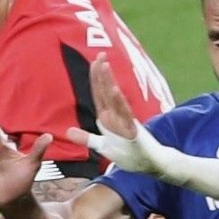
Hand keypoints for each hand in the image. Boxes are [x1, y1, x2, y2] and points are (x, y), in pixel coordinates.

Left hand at [64, 56, 162, 174]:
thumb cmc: (129, 154)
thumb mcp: (102, 146)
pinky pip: (125, 114)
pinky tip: (114, 90)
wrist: (150, 165)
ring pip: (114, 98)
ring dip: (109, 81)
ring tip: (105, 65)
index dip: (95, 78)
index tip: (94, 61)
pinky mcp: (133, 130)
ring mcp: (125, 122)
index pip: (99, 94)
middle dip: (102, 73)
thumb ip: (86, 138)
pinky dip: (119, 102)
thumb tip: (68, 132)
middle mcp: (115, 116)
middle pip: (106, 91)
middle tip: (100, 53)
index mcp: (107, 118)